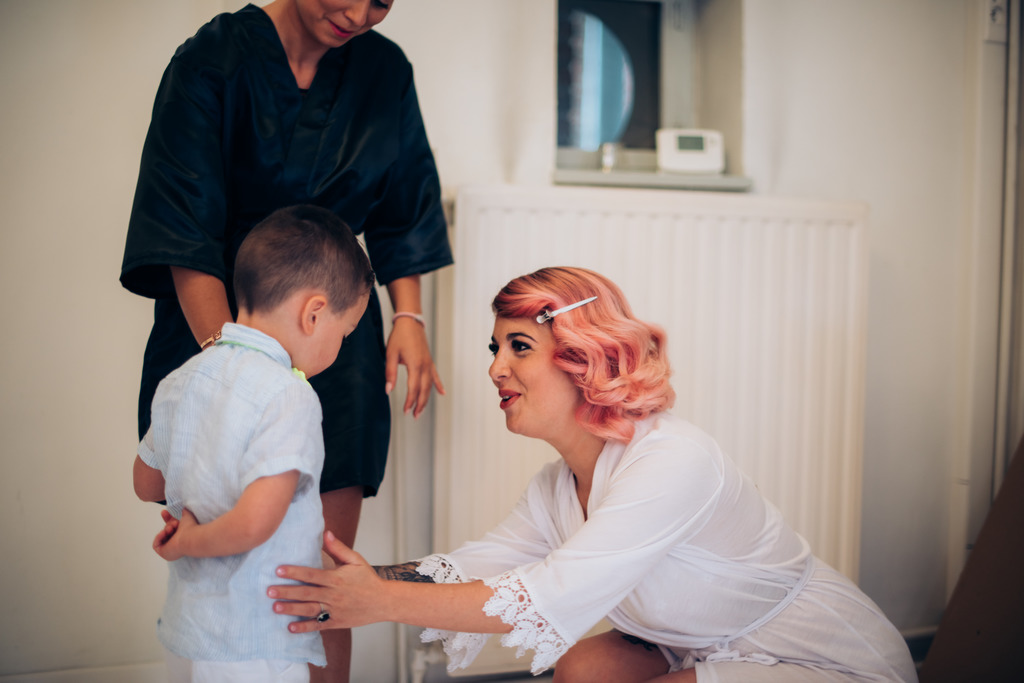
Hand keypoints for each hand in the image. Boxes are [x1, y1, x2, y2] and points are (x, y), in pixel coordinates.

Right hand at [153, 508, 197, 561]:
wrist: (192, 538)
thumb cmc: (192, 527)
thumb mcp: (186, 516)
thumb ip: (182, 512)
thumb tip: (181, 508)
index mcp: (182, 538)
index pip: (171, 528)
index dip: (167, 520)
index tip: (164, 512)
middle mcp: (177, 545)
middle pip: (166, 531)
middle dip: (168, 524)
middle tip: (175, 523)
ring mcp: (170, 551)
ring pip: (162, 537)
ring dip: (166, 529)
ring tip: (173, 527)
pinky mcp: (164, 554)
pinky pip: (156, 545)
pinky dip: (159, 537)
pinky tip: (166, 532)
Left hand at [269, 531, 384, 631]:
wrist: (383, 601)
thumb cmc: (368, 579)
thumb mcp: (356, 560)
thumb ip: (339, 548)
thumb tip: (326, 533)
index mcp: (336, 578)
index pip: (312, 575)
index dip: (295, 572)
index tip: (278, 570)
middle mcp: (333, 595)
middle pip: (306, 593)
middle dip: (287, 592)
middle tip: (269, 591)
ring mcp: (334, 610)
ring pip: (309, 609)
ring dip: (291, 609)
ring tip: (275, 608)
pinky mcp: (336, 622)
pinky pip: (318, 625)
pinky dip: (305, 627)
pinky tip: (290, 628)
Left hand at [384, 317, 444, 417]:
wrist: (410, 323)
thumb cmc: (399, 337)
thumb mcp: (390, 354)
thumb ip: (390, 373)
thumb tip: (388, 390)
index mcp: (415, 365)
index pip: (413, 389)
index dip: (410, 401)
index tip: (405, 411)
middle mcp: (425, 366)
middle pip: (424, 390)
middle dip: (419, 404)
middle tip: (414, 416)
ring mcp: (429, 364)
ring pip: (429, 386)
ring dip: (426, 399)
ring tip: (421, 410)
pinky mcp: (430, 361)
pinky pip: (435, 376)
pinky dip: (439, 385)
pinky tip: (442, 393)